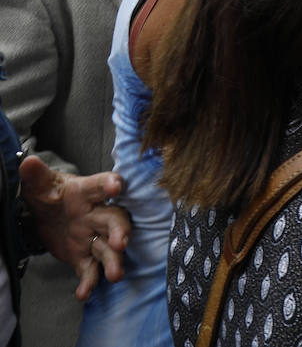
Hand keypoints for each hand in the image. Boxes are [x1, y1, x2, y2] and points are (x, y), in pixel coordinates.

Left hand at [19, 156, 129, 299]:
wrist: (48, 217)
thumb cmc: (50, 197)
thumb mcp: (40, 186)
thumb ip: (36, 176)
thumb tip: (27, 161)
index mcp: (86, 193)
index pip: (101, 186)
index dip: (110, 185)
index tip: (116, 187)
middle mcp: (96, 215)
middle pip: (114, 221)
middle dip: (120, 231)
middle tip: (121, 242)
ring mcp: (92, 237)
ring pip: (108, 249)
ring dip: (113, 261)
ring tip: (115, 275)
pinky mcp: (83, 256)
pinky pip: (89, 270)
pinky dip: (89, 282)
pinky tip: (83, 293)